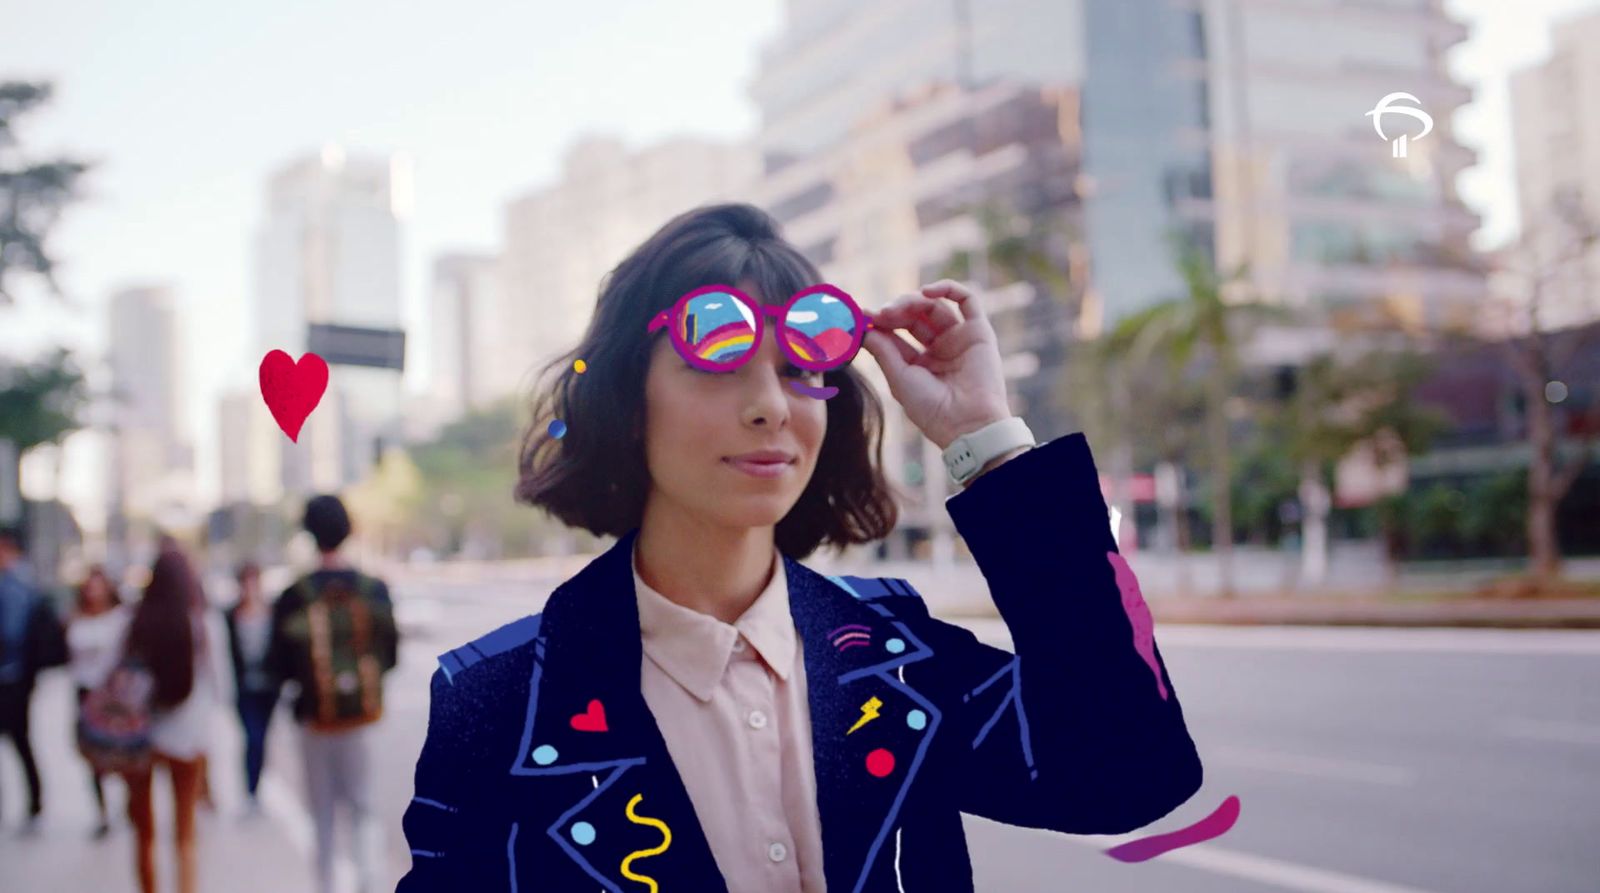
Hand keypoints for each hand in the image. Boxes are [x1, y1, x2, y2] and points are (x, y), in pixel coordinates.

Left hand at [861, 279, 1012, 449]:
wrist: (967, 423)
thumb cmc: (932, 409)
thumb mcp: (900, 378)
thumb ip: (883, 350)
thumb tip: (862, 327)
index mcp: (920, 364)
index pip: (896, 334)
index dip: (879, 322)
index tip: (862, 315)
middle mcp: (940, 349)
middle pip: (914, 317)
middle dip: (895, 311)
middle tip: (881, 314)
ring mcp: (959, 339)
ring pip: (935, 306)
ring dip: (913, 301)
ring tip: (897, 309)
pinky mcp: (979, 332)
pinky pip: (967, 300)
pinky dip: (948, 289)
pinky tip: (927, 292)